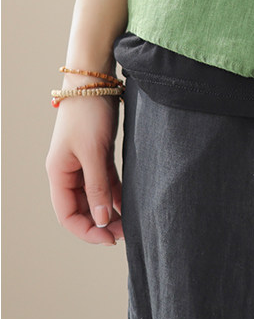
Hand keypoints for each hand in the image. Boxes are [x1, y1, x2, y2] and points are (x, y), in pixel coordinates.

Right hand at [46, 95, 123, 246]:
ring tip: (129, 223)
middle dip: (100, 224)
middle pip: (81, 209)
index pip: (67, 215)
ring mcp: (83, 164)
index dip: (86, 231)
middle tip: (124, 233)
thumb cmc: (88, 113)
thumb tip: (102, 221)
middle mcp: (68, 172)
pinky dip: (115, 194)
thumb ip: (97, 187)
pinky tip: (129, 204)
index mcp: (59, 174)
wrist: (95, 80)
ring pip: (95, 197)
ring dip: (109, 211)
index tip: (109, 239)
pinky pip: (105, 182)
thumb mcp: (93, 152)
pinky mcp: (97, 154)